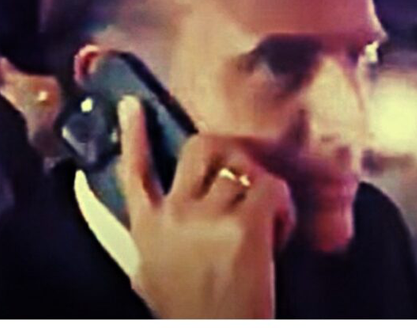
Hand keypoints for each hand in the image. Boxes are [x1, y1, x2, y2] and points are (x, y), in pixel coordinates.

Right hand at [116, 97, 294, 317]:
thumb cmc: (190, 312)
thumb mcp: (149, 276)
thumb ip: (146, 242)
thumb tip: (146, 224)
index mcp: (147, 228)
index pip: (134, 170)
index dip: (133, 135)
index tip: (133, 106)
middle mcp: (173, 215)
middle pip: (200, 148)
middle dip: (227, 152)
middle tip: (242, 174)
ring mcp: (207, 217)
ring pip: (244, 168)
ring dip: (262, 191)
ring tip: (266, 225)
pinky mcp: (244, 225)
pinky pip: (271, 187)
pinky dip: (283, 207)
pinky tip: (279, 233)